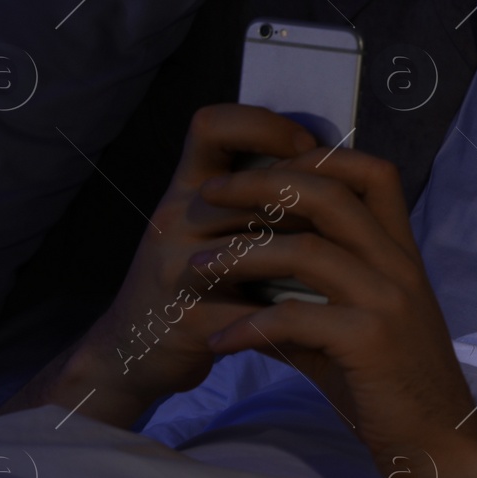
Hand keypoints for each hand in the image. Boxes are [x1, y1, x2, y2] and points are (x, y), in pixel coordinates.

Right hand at [72, 103, 320, 408]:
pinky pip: (254, 311)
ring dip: (306, 258)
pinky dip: (295, 316)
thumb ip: (252, 195)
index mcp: (185, 188)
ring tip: (340, 269)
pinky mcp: (187, 319)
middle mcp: (174, 219)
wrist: (131, 351)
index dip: (262, 125)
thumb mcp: (207, 226)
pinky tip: (324, 319)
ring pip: (254, 249)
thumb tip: (324, 160)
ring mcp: (175, 269)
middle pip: (249, 190)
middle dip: (306, 203)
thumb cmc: (190, 281)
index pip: (211, 126)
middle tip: (346, 219)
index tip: (305, 146)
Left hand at [190, 146, 476, 468]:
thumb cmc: (393, 388)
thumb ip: (313, 295)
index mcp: (401, 254)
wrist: (439, 445)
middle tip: (209, 196)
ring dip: (241, 254)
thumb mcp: (357, 328)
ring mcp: (388, 301)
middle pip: (329, 193)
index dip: (314, 156)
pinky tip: (219, 341)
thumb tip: (249, 279)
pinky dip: (247, 325)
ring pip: (306, 250)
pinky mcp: (370, 342)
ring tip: (198, 268)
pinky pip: (293, 318)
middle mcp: (399, 266)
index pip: (372, 173)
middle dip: (260, 185)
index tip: (258, 170)